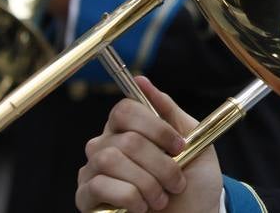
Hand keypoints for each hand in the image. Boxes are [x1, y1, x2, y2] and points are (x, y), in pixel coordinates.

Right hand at [76, 76, 221, 212]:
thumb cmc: (192, 182)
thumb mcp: (194, 141)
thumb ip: (168, 110)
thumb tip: (141, 80)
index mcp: (128, 128)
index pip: (124, 109)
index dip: (155, 127)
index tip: (180, 147)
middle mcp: (105, 145)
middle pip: (126, 139)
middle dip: (160, 164)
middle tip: (176, 182)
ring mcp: (92, 171)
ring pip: (110, 160)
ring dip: (147, 182)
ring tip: (161, 198)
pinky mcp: (85, 198)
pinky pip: (99, 186)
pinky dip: (130, 198)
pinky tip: (141, 208)